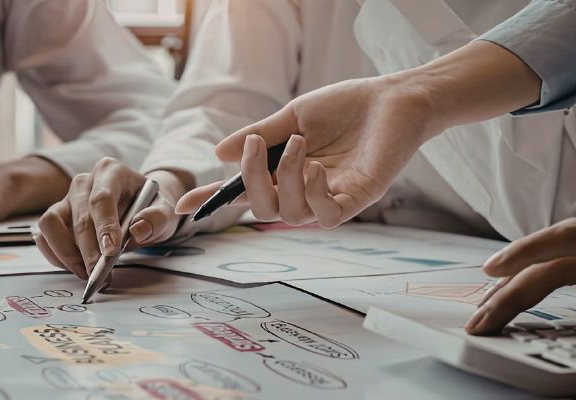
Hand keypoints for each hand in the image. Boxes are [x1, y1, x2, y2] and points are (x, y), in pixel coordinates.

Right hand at [36, 157, 188, 278]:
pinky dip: (55, 255)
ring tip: (86, 272)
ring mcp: (66, 199)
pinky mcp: (56, 218)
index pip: (101, 198)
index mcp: (110, 171)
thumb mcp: (166, 210)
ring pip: (50, 224)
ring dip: (65, 253)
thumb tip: (138, 230)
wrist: (141, 207)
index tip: (111, 251)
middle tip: (99, 273)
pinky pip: (44, 237)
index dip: (104, 226)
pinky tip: (75, 267)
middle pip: (78, 216)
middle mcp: (83, 182)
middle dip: (87, 250)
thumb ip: (158, 218)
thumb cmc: (150, 207)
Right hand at [174, 77, 438, 227]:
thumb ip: (259, 136)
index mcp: (283, 172)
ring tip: (301, 143)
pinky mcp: (356, 201)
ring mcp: (328, 199)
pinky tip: (317, 167)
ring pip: (287, 213)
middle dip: (249, 180)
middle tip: (254, 145)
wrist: (392, 99)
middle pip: (260, 209)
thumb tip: (218, 154)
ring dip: (285, 177)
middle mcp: (302, 192)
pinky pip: (324, 216)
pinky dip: (313, 193)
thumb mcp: (294, 117)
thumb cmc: (347, 107)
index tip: (182, 207)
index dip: (211, 201)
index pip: (241, 193)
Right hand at [465, 216, 575, 334]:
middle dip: (514, 287)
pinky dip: (566, 279)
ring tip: (499, 306)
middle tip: (481, 318)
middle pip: (559, 259)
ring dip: (530, 285)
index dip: (530, 252)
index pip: (574, 239)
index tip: (495, 270)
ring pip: (570, 263)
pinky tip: (568, 295)